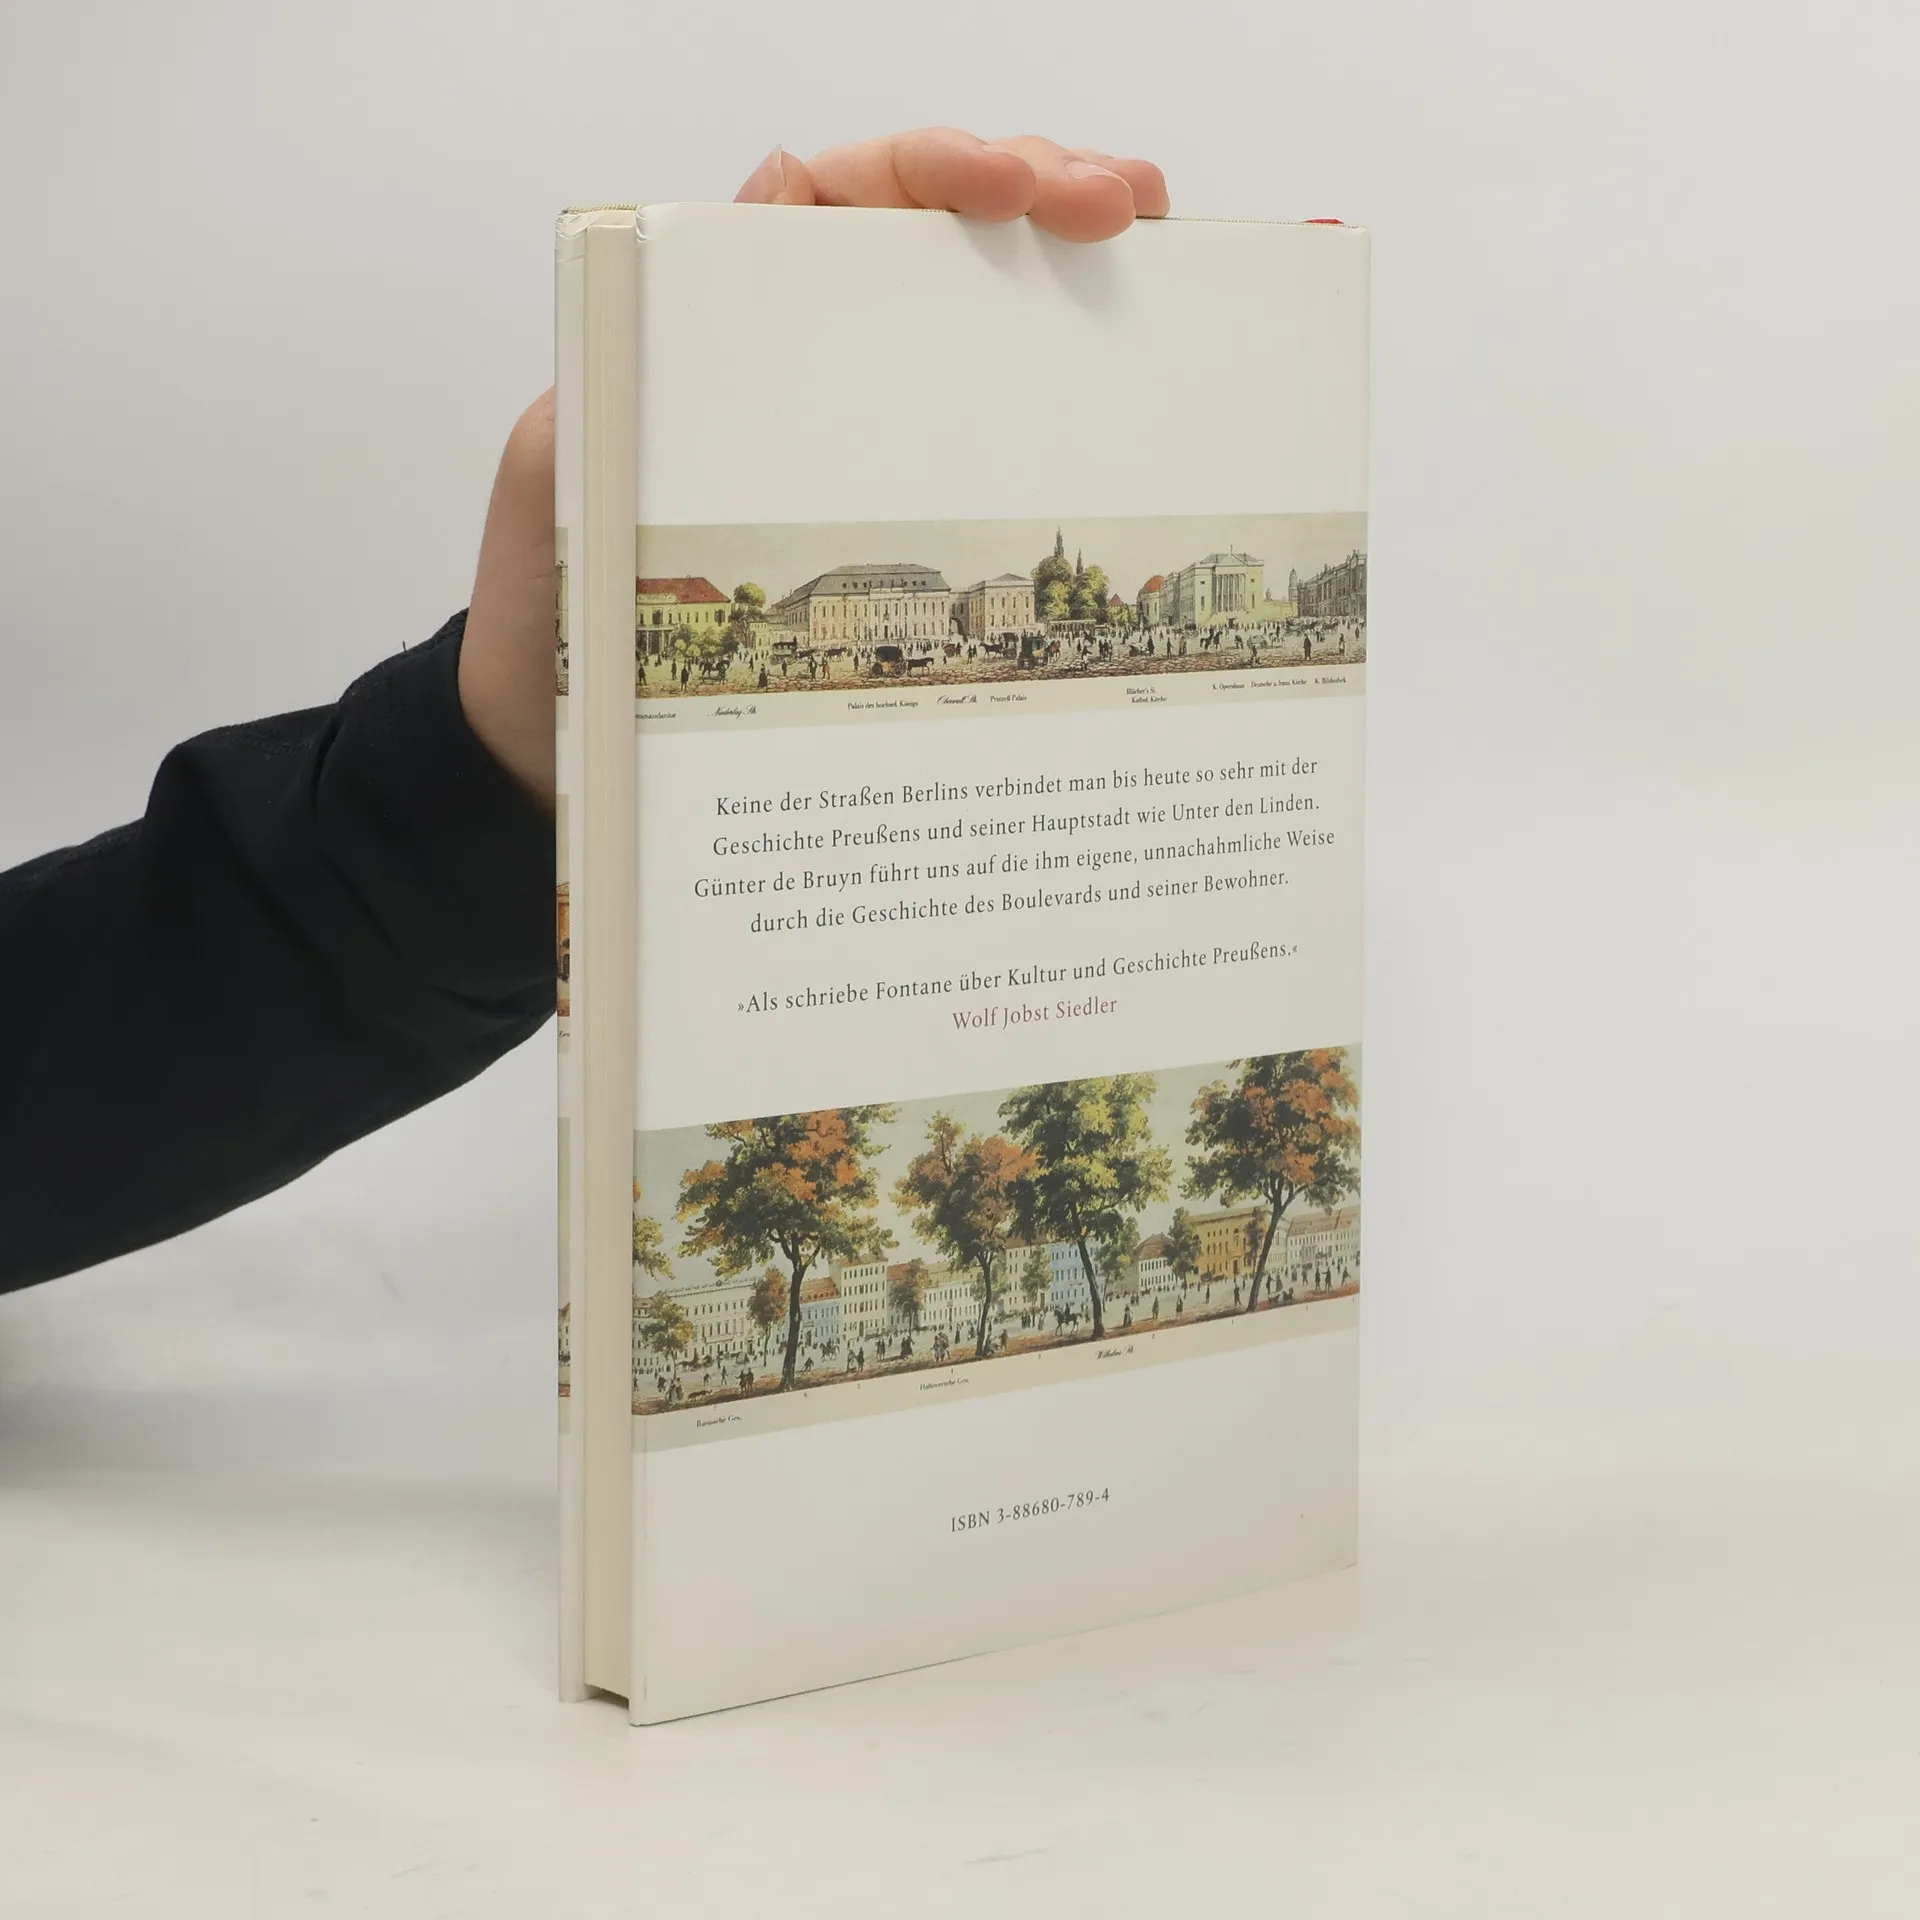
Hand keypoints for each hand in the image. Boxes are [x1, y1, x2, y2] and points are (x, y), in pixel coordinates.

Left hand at [458, 130, 1168, 805]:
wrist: (560, 759)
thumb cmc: (546, 631)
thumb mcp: (556, 481)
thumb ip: (619, 374)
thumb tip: (755, 228)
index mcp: (711, 336)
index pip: (833, 197)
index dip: (930, 165)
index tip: (1013, 187)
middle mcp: (791, 372)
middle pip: (925, 234)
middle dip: (1034, 188)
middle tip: (1124, 209)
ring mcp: (843, 443)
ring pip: (967, 318)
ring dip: (1060, 269)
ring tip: (1144, 249)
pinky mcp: (875, 525)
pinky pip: (973, 439)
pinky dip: (1049, 394)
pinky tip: (1116, 376)